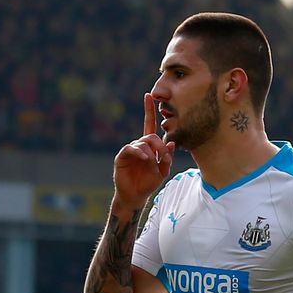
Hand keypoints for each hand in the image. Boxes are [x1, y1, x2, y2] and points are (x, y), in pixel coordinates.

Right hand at [113, 93, 174, 208]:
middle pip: (151, 136)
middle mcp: (139, 146)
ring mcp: (130, 151)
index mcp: (149, 147)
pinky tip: (145, 158)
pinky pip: (131, 149)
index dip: (149, 110)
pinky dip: (139, 152)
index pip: (149, 125)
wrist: (136, 196)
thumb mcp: (162, 171)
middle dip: (159, 145)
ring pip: (142, 142)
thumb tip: (171, 144)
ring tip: (152, 162)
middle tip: (163, 156)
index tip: (149, 95)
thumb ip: (167, 158)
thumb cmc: (148, 183)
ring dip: (151, 152)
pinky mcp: (121, 157)